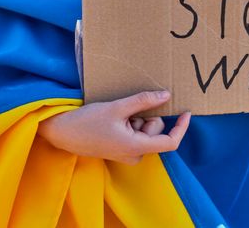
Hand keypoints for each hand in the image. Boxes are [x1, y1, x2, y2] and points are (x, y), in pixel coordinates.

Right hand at [37, 91, 190, 164]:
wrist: (61, 132)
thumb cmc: (87, 121)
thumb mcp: (118, 107)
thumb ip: (144, 101)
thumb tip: (167, 95)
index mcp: (136, 147)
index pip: (170, 142)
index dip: (181, 128)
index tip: (186, 113)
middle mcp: (135, 154)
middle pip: (155, 130)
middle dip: (145, 116)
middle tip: (125, 111)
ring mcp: (128, 153)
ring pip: (145, 130)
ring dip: (135, 119)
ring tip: (116, 116)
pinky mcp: (121, 149)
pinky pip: (136, 133)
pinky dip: (130, 123)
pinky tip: (114, 120)